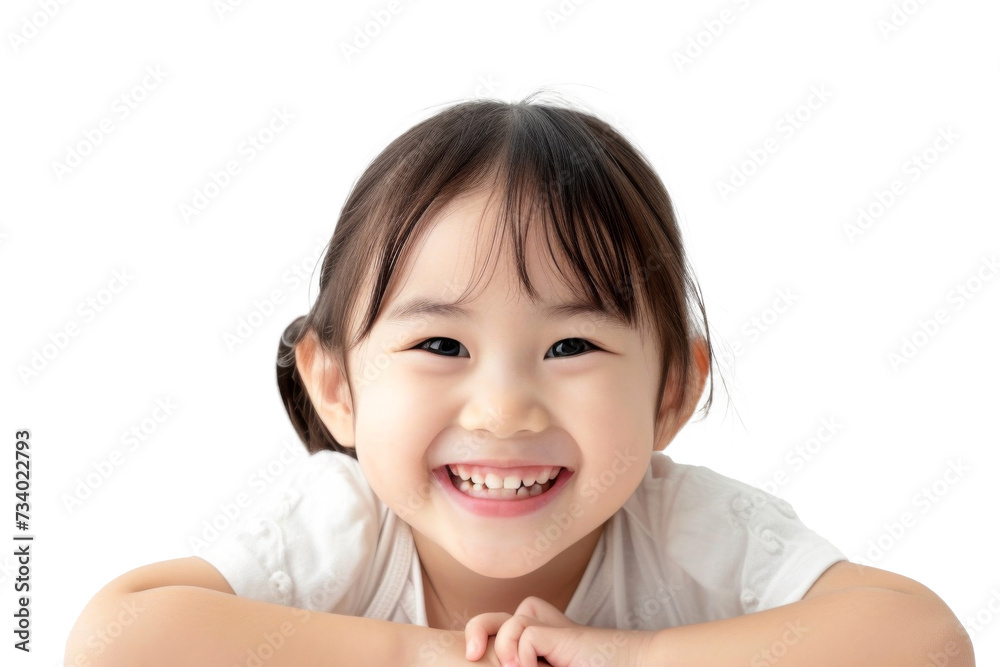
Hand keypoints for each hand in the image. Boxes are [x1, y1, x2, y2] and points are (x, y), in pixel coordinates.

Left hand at [463, 596, 654, 666]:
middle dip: (476, 631)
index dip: (483, 636)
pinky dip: (523, 654)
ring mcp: (554, 629)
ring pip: (510, 622)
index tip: (474, 654)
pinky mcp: (563, 632)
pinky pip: (526, 632)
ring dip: (506, 649)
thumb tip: (496, 663)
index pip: (500, 626)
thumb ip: (527, 662)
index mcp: (540, 641)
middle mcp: (543, 629)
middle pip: (494, 617)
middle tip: (470, 655)